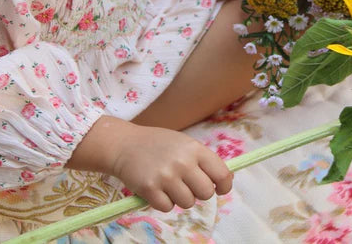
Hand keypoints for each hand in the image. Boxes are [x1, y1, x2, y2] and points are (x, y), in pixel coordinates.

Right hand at [67, 116, 232, 211]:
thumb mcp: (184, 144)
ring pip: (187, 203)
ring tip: (169, 184)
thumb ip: (203, 160)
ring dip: (180, 198)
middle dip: (199, 193)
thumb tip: (227, 180)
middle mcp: (182, 162)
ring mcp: (166, 176)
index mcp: (195, 149)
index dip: (224, 185)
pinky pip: (167, 207)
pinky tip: (157, 189)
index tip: (220, 189)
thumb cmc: (158, 145)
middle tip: (188, 185)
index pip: (221, 174)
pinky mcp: (149, 189)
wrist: (124, 144)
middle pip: (206, 193)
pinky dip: (164, 202)